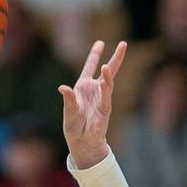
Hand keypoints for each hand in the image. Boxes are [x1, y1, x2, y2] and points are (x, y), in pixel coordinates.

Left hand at [59, 39, 125, 168]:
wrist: (81, 142)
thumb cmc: (74, 126)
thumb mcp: (68, 111)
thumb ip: (68, 98)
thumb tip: (62, 88)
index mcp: (84, 88)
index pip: (90, 68)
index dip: (94, 56)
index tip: (100, 43)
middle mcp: (95, 91)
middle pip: (108, 71)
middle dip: (115, 58)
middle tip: (124, 44)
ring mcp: (102, 100)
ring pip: (108, 84)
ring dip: (107, 76)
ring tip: (107, 66)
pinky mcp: (105, 111)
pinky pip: (105, 99)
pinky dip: (104, 92)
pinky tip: (104, 83)